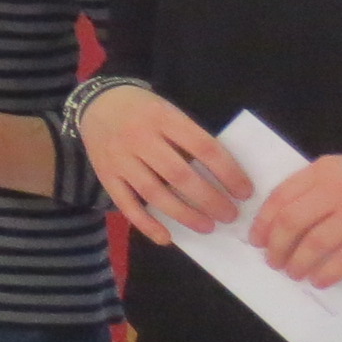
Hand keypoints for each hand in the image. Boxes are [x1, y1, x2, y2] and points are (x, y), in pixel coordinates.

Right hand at [81, 84, 251, 247]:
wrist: (96, 103)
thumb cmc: (143, 110)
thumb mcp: (169, 112)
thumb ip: (189, 139)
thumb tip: (222, 177)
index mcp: (163, 117)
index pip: (203, 147)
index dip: (228, 172)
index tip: (244, 192)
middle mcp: (139, 137)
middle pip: (179, 175)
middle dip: (209, 199)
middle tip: (229, 215)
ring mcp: (120, 158)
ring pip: (154, 193)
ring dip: (184, 214)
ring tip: (207, 226)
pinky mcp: (105, 175)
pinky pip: (126, 204)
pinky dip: (146, 224)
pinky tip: (166, 238)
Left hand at [253, 152, 341, 285]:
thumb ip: (322, 186)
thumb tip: (290, 216)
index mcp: (326, 169)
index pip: (281, 196)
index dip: (264, 222)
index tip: (257, 239)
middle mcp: (338, 189)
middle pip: (291, 222)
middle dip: (276, 246)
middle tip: (273, 262)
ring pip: (314, 243)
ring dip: (298, 263)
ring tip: (294, 274)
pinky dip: (327, 273)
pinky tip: (320, 280)